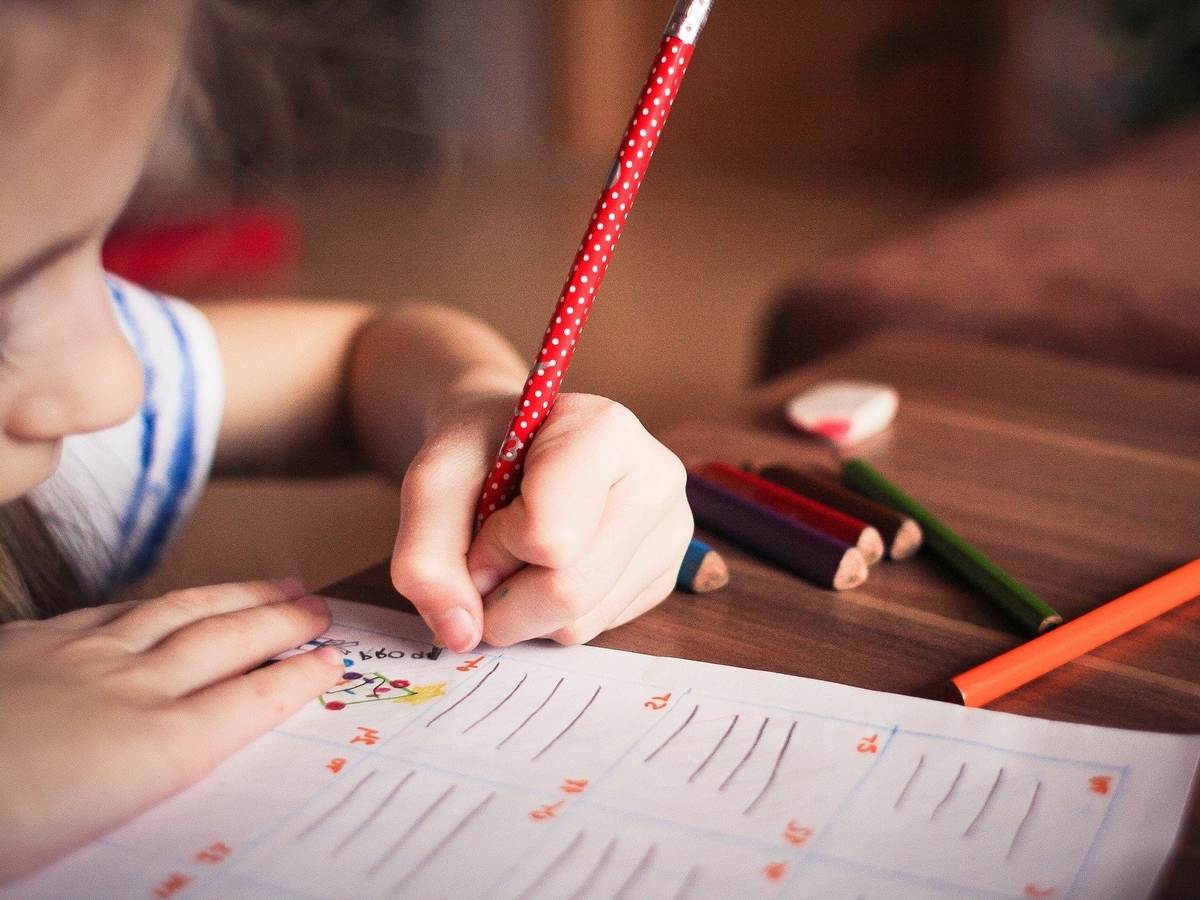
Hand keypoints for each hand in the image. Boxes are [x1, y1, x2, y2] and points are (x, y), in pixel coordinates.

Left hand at [0, 579, 341, 884]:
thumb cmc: (4, 827)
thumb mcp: (93, 838)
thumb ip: (151, 786)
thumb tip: (186, 766)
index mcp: (154, 749)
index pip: (251, 702)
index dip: (299, 677)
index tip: (332, 661)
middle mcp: (132, 690)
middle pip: (227, 641)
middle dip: (281, 621)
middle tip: (319, 606)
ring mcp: (81, 656)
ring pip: (180, 611)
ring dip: (236, 596)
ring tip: (273, 584)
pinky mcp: (33, 641)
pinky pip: (114, 610)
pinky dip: (158, 602)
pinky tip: (166, 600)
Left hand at [392, 392, 691, 651]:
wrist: (515, 445)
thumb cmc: (479, 452)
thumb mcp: (431, 483)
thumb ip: (425, 556)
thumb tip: (460, 634)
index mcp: (606, 430)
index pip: (549, 537)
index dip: (494, 546)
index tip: (483, 518)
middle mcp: (657, 478)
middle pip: (569, 591)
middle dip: (503, 597)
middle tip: (484, 559)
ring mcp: (672, 532)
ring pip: (581, 622)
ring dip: (523, 611)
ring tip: (518, 556)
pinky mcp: (667, 576)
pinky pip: (597, 631)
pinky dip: (551, 617)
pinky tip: (549, 569)